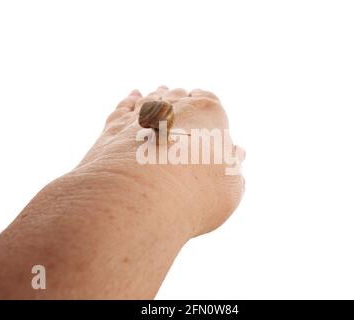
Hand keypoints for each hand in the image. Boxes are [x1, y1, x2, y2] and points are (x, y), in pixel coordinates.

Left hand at [76, 86, 245, 236]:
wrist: (143, 194)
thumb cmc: (198, 191)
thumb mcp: (230, 185)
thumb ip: (233, 166)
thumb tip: (237, 153)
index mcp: (208, 113)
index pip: (210, 100)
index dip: (208, 107)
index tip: (207, 116)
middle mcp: (175, 106)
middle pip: (180, 96)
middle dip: (182, 102)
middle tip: (182, 109)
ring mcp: (143, 113)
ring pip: (153, 97)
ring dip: (158, 97)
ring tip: (160, 96)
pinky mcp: (116, 126)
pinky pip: (126, 105)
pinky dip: (131, 100)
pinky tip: (135, 95)